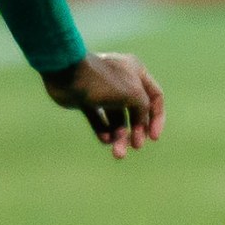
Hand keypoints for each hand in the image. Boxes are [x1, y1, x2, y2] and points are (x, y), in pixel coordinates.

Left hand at [42, 52, 164, 159]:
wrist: (67, 76)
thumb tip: (141, 123)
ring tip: (117, 152)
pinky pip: (100, 119)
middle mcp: (122, 80)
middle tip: (135, 146)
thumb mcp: (134, 95)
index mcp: (136, 72)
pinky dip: (104, 130)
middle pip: (136, 111)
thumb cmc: (104, 82)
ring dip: (119, 136)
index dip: (157, 119)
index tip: (154, 137)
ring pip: (117, 118)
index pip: (156, 97)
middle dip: (136, 131)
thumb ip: (144, 109)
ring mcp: (103, 91)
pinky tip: (105, 140)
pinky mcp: (87, 100)